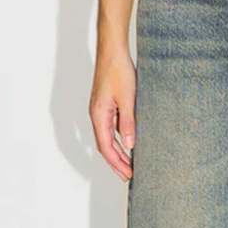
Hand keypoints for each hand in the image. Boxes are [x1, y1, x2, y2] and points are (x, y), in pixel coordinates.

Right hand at [89, 48, 135, 180]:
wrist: (113, 50)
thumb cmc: (118, 71)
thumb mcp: (128, 99)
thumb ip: (128, 122)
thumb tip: (130, 145)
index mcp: (99, 115)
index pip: (106, 147)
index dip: (117, 163)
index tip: (128, 175)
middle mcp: (97, 115)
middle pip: (105, 146)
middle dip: (116, 163)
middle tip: (129, 176)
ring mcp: (101, 111)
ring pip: (108, 138)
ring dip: (118, 153)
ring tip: (129, 165)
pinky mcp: (107, 105)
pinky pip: (111, 128)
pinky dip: (119, 140)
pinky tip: (129, 144)